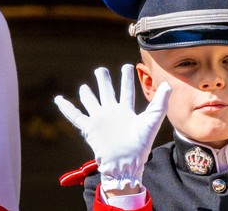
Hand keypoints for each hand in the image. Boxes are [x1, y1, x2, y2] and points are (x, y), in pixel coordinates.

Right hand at [54, 64, 171, 190]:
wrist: (126, 162)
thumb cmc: (141, 144)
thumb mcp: (153, 119)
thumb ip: (160, 102)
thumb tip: (168, 84)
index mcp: (126, 111)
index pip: (126, 90)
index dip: (126, 78)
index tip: (127, 66)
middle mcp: (112, 113)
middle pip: (106, 92)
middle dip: (104, 80)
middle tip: (100, 69)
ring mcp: (100, 119)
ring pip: (91, 102)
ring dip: (87, 94)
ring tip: (84, 87)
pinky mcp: (89, 128)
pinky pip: (75, 116)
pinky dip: (67, 108)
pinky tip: (59, 100)